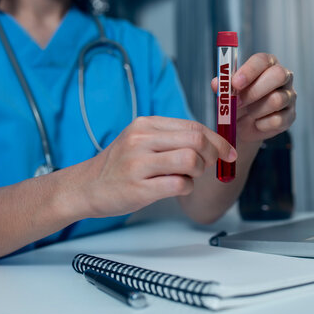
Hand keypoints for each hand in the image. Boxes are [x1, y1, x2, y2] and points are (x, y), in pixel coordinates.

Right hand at [79, 116, 236, 217]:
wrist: (86, 187)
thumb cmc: (120, 165)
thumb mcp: (141, 141)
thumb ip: (172, 138)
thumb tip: (211, 142)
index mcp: (146, 125)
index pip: (193, 126)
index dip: (217, 140)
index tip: (227, 151)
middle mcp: (141, 140)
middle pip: (195, 140)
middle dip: (212, 154)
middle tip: (211, 165)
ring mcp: (138, 164)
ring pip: (190, 161)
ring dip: (198, 171)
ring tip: (189, 176)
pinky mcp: (139, 188)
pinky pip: (179, 185)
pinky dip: (186, 187)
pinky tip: (176, 187)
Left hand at [212, 53, 295, 143]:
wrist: (242, 127)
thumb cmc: (238, 102)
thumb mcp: (228, 91)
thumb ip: (223, 85)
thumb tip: (217, 83)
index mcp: (267, 64)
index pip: (263, 60)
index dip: (249, 71)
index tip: (235, 83)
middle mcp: (283, 77)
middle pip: (278, 75)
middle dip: (254, 91)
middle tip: (237, 102)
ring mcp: (289, 96)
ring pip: (277, 100)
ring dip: (256, 109)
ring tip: (248, 113)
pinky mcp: (290, 116)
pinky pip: (278, 120)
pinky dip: (262, 124)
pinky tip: (257, 123)